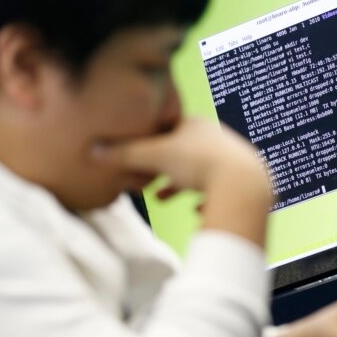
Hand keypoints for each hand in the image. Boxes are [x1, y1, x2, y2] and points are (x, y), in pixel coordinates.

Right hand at [93, 118, 273, 246]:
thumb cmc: (200, 164)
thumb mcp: (156, 157)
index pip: (166, 129)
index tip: (137, 158)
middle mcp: (215, 138)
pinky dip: (206, 199)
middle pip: (181, 152)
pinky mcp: (242, 181)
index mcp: (196, 125)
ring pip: (199, 171)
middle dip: (162, 168)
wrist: (244, 183)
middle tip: (147, 181)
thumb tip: (92, 152)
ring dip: (180, 184)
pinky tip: (198, 211)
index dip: (148, 143)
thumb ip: (124, 155)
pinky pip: (221, 189)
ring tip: (163, 198)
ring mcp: (230, 159)